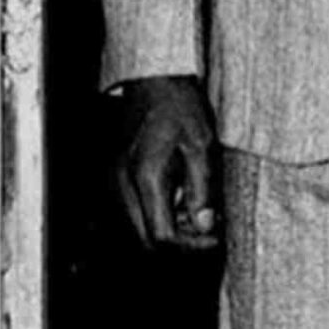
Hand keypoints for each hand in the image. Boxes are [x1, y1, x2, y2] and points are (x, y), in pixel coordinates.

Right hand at [114, 75, 223, 251]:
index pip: (161, 237)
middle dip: (178, 244)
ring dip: (166, 231)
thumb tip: (205, 227)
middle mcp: (122, 185)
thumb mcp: (201, 146)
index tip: (214, 239)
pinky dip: (155, 216)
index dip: (190, 246)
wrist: (154, 81)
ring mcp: (114, 183)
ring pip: (137, 230)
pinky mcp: (114, 178)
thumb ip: (202, 190)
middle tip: (206, 230)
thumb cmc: (179, 107)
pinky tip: (177, 200)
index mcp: (145, 177)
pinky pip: (133, 213)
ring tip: (194, 212)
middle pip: (145, 241)